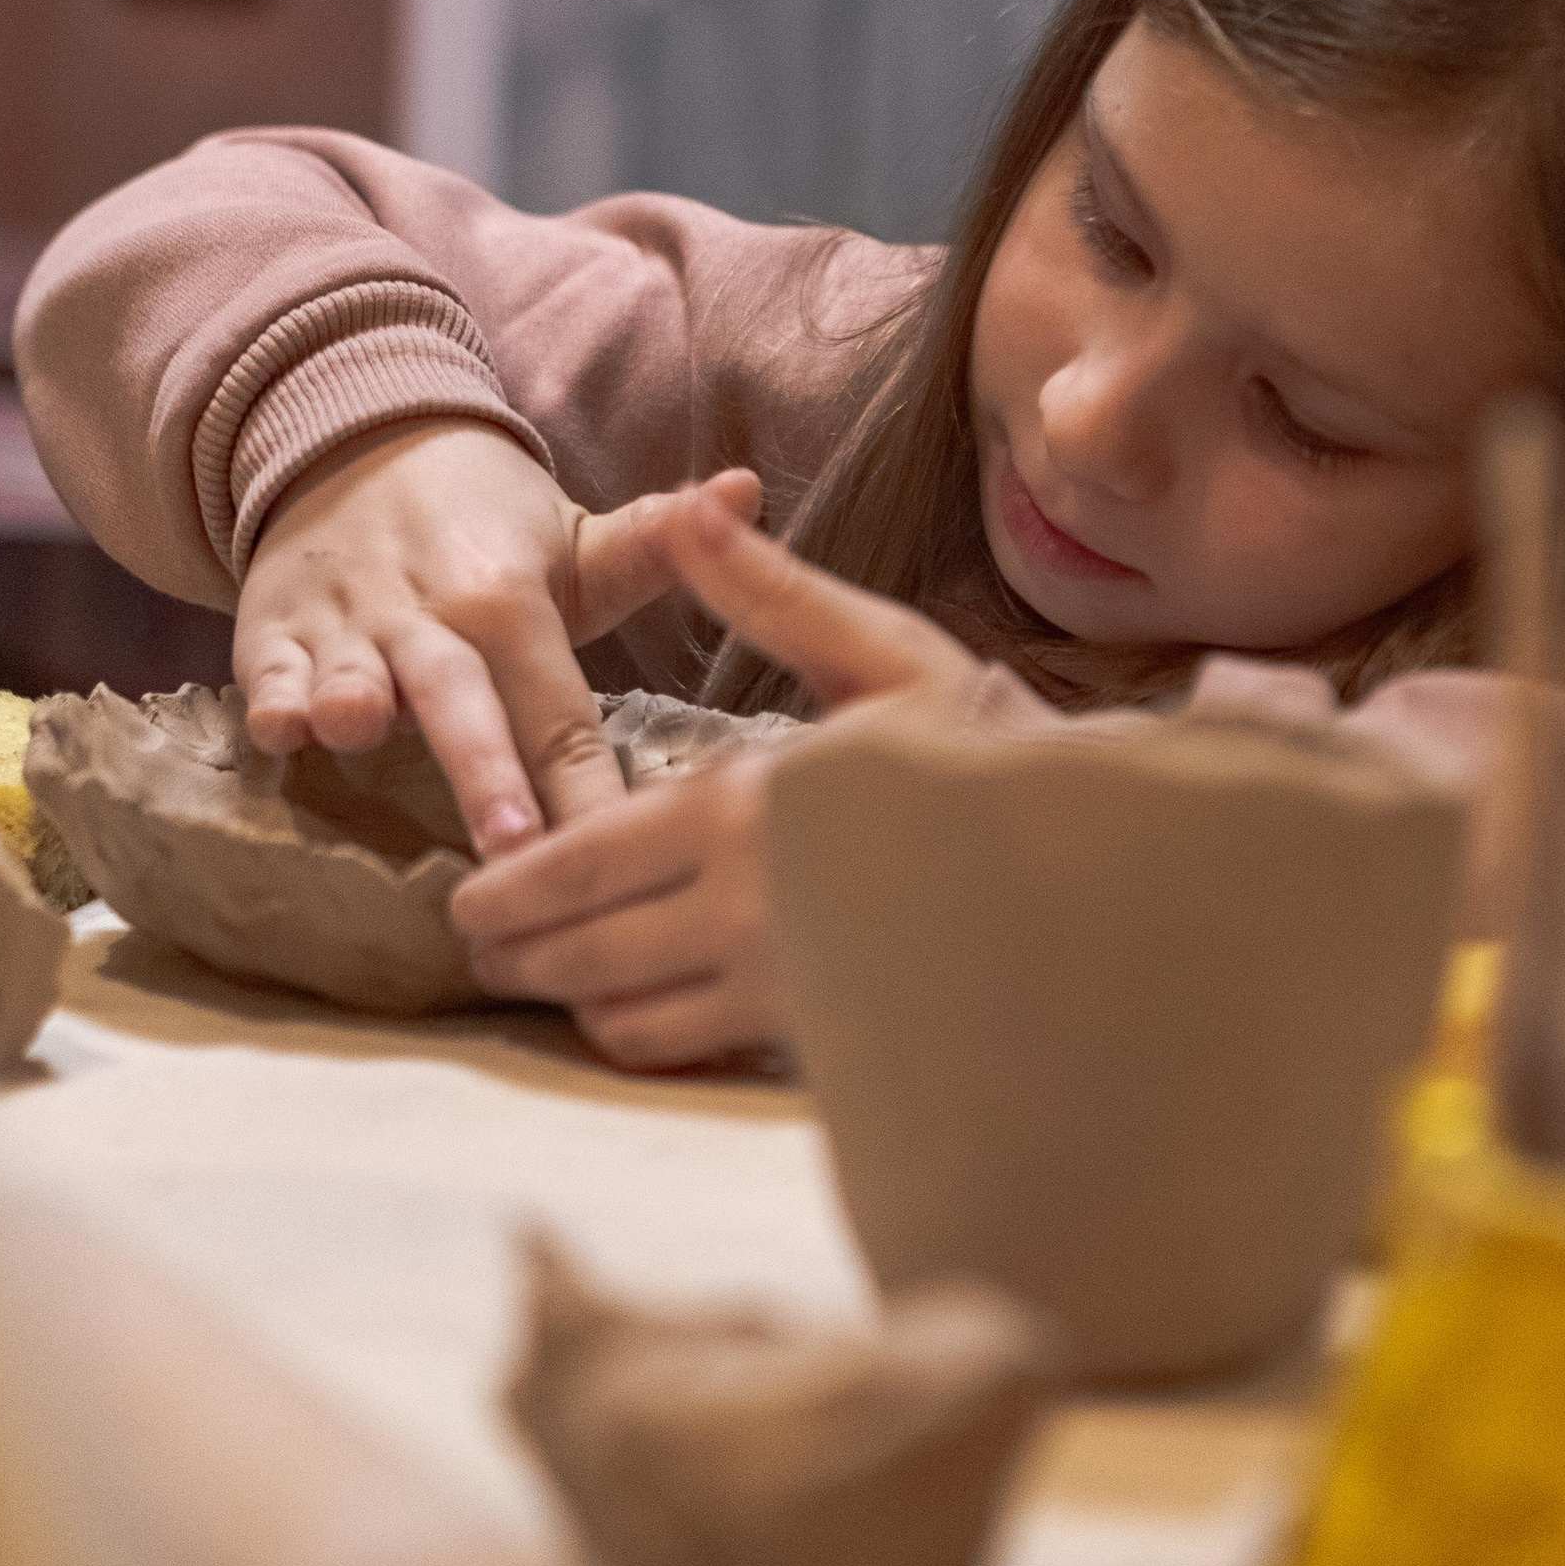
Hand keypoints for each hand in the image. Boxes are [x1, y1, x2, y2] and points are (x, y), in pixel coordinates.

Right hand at [236, 418, 768, 854]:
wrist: (352, 448)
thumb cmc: (483, 530)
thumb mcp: (572, 540)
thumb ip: (658, 543)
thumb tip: (751, 488)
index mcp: (512, 599)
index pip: (560, 706)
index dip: (587, 783)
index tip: (626, 846)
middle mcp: (431, 616)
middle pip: (462, 701)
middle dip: (484, 771)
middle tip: (511, 849)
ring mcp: (348, 626)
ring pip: (352, 677)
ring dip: (353, 705)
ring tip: (363, 737)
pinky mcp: (272, 632)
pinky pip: (264, 670)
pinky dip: (268, 696)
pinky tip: (276, 732)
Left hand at [449, 481, 1004, 1066]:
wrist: (1097, 864)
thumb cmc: (985, 746)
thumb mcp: (881, 652)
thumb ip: (770, 592)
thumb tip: (692, 509)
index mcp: (745, 809)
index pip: (577, 867)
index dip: (505, 892)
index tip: (467, 899)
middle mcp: (749, 911)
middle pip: (579, 957)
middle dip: (515, 955)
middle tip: (484, 944)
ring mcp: (784, 988)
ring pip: (626, 1021)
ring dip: (576, 1000)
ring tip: (557, 973)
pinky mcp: (816, 1037)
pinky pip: (694, 1056)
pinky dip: (649, 1038)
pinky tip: (645, 1006)